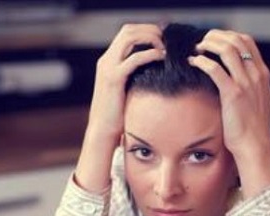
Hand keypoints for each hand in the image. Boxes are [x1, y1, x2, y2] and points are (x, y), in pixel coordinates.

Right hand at [87, 23, 164, 141]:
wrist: (102, 131)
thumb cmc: (117, 115)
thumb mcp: (126, 90)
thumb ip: (135, 77)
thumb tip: (155, 72)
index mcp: (108, 61)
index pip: (127, 33)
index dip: (146, 31)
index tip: (163, 38)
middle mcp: (106, 60)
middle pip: (128, 30)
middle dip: (150, 30)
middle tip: (167, 39)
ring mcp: (108, 68)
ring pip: (129, 37)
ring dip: (150, 38)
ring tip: (165, 47)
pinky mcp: (114, 79)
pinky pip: (134, 58)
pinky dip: (150, 54)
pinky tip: (161, 58)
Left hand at [189, 30, 269, 192]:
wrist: (255, 145)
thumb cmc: (254, 129)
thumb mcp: (261, 102)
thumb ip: (254, 87)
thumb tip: (244, 80)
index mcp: (263, 75)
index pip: (248, 41)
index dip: (229, 35)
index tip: (215, 40)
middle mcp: (256, 75)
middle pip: (237, 40)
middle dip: (217, 36)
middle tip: (202, 41)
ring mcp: (246, 83)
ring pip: (227, 49)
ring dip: (209, 45)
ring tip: (197, 48)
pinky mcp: (233, 94)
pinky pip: (215, 69)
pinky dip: (202, 61)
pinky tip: (193, 62)